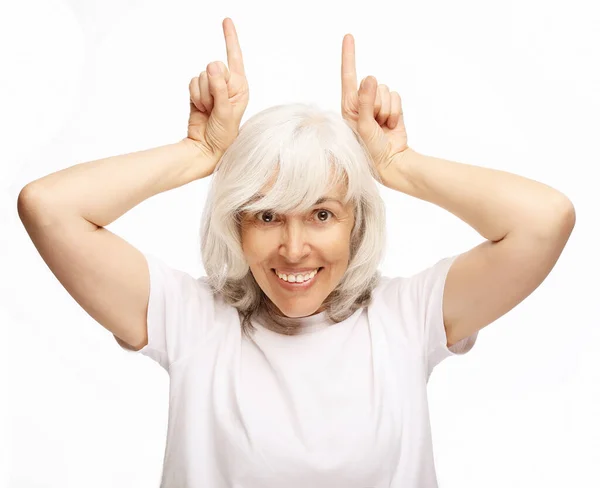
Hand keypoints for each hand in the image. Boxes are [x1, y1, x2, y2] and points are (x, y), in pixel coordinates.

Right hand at [186, 17, 248, 173]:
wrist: (206, 149)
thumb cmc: (223, 136)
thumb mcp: (225, 112)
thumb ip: (219, 88)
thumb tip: (213, 64)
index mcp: (240, 87)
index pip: (235, 58)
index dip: (230, 38)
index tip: (226, 20)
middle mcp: (228, 84)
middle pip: (213, 67)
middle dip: (211, 87)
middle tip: (215, 106)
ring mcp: (213, 88)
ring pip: (201, 75)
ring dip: (202, 94)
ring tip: (208, 110)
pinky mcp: (199, 92)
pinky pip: (192, 82)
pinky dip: (194, 96)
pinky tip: (200, 108)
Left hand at [341, 34, 408, 175]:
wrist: (391, 163)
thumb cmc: (370, 150)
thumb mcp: (364, 127)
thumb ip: (365, 102)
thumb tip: (370, 78)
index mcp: (348, 107)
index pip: (348, 77)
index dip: (349, 56)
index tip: (349, 36)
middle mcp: (361, 103)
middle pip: (372, 85)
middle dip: (376, 103)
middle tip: (375, 124)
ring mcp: (377, 105)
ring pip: (386, 90)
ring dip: (387, 110)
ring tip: (383, 126)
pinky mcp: (392, 107)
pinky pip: (396, 96)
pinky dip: (396, 111)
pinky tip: (391, 125)